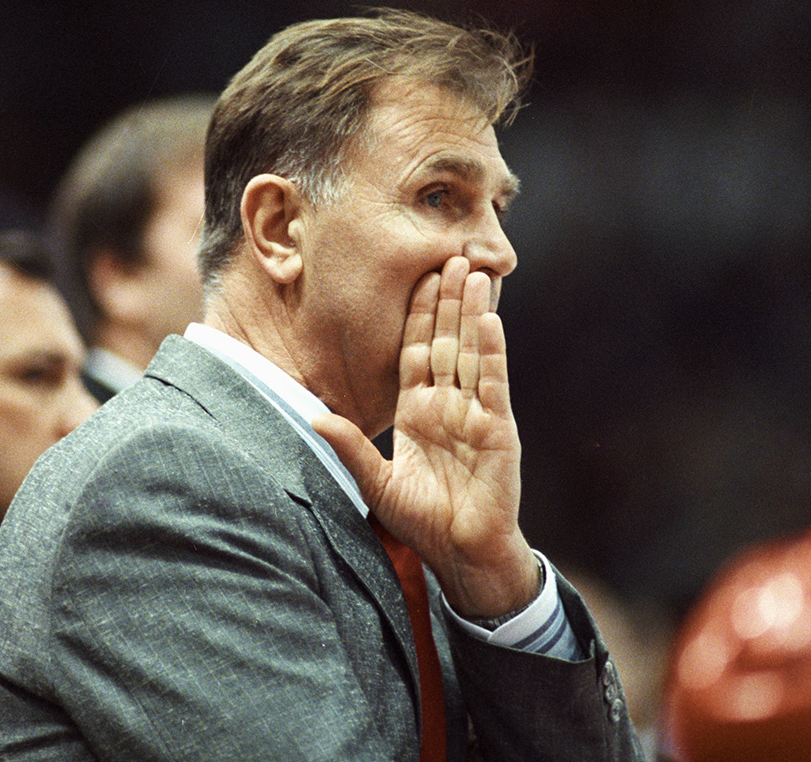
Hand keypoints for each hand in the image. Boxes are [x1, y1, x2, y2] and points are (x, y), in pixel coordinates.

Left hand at [313, 256, 537, 616]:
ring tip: (474, 273)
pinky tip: (490, 319)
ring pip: (472, 352)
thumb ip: (349, 447)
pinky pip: (493, 383)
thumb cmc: (422, 521)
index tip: (415, 279)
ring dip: (472, 313)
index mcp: (418, 413)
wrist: (462, 553)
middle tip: (448, 257)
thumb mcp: (375, 482)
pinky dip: (491, 351)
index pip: (417, 353)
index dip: (417, 317)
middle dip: (447, 301)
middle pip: (447, 342)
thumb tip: (312, 416)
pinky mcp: (498, 429)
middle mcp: (448, 406)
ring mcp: (475, 414)